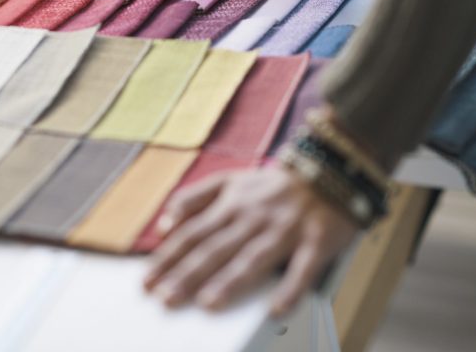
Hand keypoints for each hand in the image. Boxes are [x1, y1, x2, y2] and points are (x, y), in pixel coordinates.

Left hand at [143, 165, 358, 316]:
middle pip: (217, 248)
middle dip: (189, 273)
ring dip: (231, 280)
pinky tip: (277, 308)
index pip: (192, 234)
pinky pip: (303, 267)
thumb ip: (194, 198)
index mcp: (231, 205)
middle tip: (166, 299)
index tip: (147, 281)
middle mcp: (254, 218)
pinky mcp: (317, 241)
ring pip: (254, 257)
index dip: (169, 257)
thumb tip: (164, 224)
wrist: (328, 167)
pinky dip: (291, 288)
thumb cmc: (273, 184)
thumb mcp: (229, 180)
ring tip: (208, 302)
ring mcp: (285, 230)